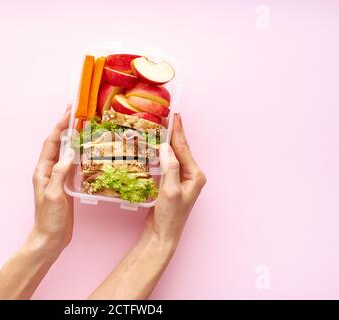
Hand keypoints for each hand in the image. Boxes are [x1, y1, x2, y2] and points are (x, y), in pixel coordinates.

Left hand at [31, 106, 74, 251]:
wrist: (50, 238)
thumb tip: (70, 153)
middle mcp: (49, 170)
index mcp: (42, 170)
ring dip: (73, 138)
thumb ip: (59, 173)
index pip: (51, 143)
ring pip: (66, 152)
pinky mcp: (66, 184)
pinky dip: (79, 154)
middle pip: (58, 143)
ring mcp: (57, 177)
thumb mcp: (53, 195)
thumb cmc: (49, 218)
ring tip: (84, 125)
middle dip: (66, 127)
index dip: (59, 126)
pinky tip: (87, 150)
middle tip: (77, 112)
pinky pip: (73, 164)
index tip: (69, 112)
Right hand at [145, 113, 205, 248]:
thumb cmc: (169, 216)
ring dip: (168, 142)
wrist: (162, 234)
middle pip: (181, 149)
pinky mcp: (172, 183)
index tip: (175, 115)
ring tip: (161, 127)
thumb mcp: (170, 191)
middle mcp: (191, 175)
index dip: (178, 131)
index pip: (184, 148)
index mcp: (195, 175)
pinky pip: (168, 163)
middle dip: (174, 133)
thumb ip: (170, 168)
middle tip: (167, 116)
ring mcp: (182, 180)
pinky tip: (156, 147)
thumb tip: (165, 147)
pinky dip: (162, 153)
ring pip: (174, 155)